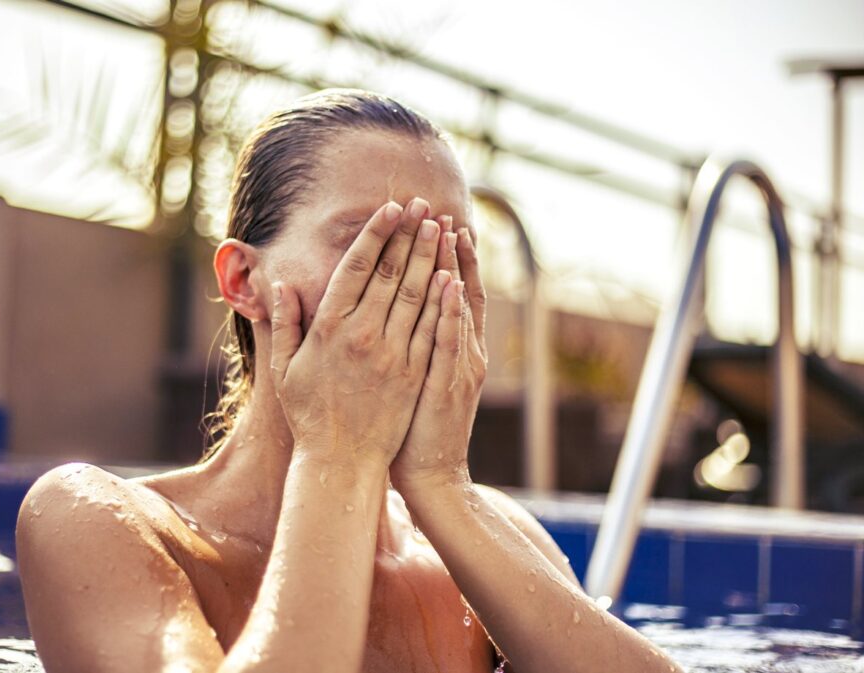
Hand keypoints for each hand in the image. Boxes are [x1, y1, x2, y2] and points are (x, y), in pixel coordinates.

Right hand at [269, 198, 451, 472]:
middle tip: (425, 205)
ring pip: (416, 295)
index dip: (375, 235)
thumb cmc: (309, 416)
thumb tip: (282, 286)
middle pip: (390, 273)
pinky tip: (452, 274)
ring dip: (430, 257)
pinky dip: (443, 299)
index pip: (355, 269)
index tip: (390, 208)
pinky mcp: (415, 373)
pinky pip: (432, 328)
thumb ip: (284, 325)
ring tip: (442, 227)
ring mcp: (393, 355)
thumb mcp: (285, 370)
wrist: (342, 462)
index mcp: (329, 330)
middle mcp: (363, 336)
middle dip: (409, 235)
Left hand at [390, 217, 487, 489]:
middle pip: (456, 292)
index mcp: (452, 348)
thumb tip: (410, 310)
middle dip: (448, 252)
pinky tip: (446, 284)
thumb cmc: (415, 428)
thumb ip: (419, 342)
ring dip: (452, 270)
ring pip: (456, 310)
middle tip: (441, 213)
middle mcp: (462, 351)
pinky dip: (449, 313)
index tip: (437, 224)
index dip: (447, 259)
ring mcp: (458, 367)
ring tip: (448, 232)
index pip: (451, 293)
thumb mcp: (423, 379)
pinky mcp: (448, 386)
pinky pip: (448, 343)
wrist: (432, 475)